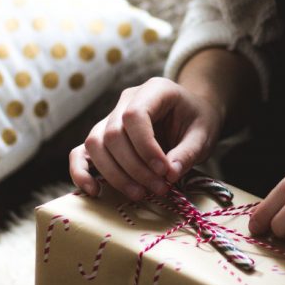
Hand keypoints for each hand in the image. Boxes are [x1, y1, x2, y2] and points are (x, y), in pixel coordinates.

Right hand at [69, 76, 224, 200]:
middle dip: (135, 168)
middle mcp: (126, 100)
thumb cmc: (198, 121)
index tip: (165, 171)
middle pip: (113, 134)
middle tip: (160, 189)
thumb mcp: (204, 134)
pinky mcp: (102, 137)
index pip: (134, 116)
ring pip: (95, 145)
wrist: (191, 115)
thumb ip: (188, 152)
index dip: (145, 148)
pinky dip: (81, 171)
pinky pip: (81, 152)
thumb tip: (169, 174)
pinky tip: (93, 191)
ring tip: (140, 194)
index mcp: (154, 90)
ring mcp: (110, 117)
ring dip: (115, 175)